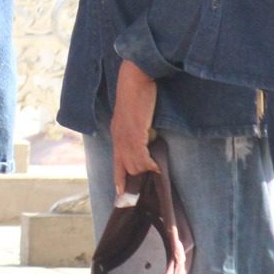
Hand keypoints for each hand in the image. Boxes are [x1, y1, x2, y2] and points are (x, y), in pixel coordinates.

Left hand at [110, 59, 160, 195]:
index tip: (119, 195)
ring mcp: (124, 136)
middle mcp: (118, 138)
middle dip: (135, 180)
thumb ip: (140, 130)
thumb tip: (149, 141)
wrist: (135, 77)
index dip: (119, 180)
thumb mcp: (137, 116)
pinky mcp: (133, 133)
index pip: (116, 163)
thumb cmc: (138, 93)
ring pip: (133, 165)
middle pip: (126, 168)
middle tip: (147, 187)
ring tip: (155, 175)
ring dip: (145, 172)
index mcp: (117, 134)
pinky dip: (149, 164)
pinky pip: (140, 156)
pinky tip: (156, 169)